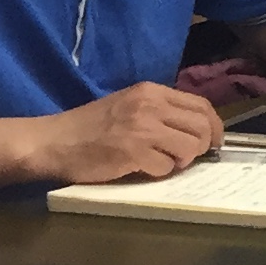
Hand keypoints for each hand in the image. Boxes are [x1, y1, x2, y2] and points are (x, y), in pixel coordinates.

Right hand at [32, 84, 225, 184]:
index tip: (214, 141)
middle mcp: (150, 105)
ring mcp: (142, 128)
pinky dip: (159, 172)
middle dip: (202, 146)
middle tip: (187, 157)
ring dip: (181, 161)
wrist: (51, 142)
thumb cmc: (89, 127)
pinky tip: (141, 168)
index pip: (201, 105)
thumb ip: (160, 112)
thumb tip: (197, 129)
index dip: (214, 126)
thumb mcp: (128, 105)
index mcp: (151, 91)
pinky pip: (166, 167)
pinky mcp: (132, 152)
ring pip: (190, 147)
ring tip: (162, 162)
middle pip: (202, 127)